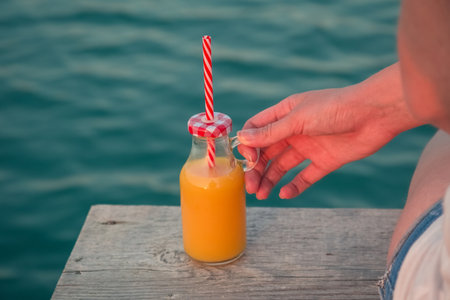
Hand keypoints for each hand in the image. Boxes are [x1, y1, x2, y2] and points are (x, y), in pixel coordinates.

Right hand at [238, 64, 422, 198]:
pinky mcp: (325, 161)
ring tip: (262, 195)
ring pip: (283, 166)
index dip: (248, 145)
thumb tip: (242, 138)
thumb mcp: (299, 119)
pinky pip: (305, 176)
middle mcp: (294, 130)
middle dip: (257, 169)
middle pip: (267, 151)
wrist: (376, 114)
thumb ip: (271, 132)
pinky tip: (284, 194)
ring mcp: (309, 146)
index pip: (256, 130)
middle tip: (251, 187)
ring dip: (271, 179)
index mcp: (285, 114)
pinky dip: (295, 186)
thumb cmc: (336, 107)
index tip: (248, 160)